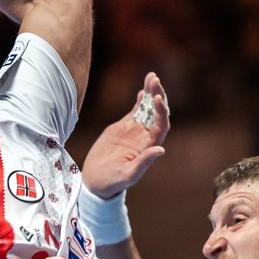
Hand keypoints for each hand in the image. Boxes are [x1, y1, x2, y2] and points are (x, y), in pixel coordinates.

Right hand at [81, 72, 170, 197]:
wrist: (96, 180)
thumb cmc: (112, 181)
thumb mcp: (128, 175)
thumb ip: (143, 162)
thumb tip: (160, 149)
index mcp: (148, 147)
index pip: (161, 125)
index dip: (161, 111)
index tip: (157, 98)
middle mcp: (145, 137)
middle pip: (157, 113)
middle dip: (158, 96)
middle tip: (155, 80)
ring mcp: (135, 131)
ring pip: (148, 109)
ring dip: (151, 93)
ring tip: (152, 77)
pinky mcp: (124, 128)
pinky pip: (136, 112)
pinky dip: (141, 101)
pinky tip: (143, 90)